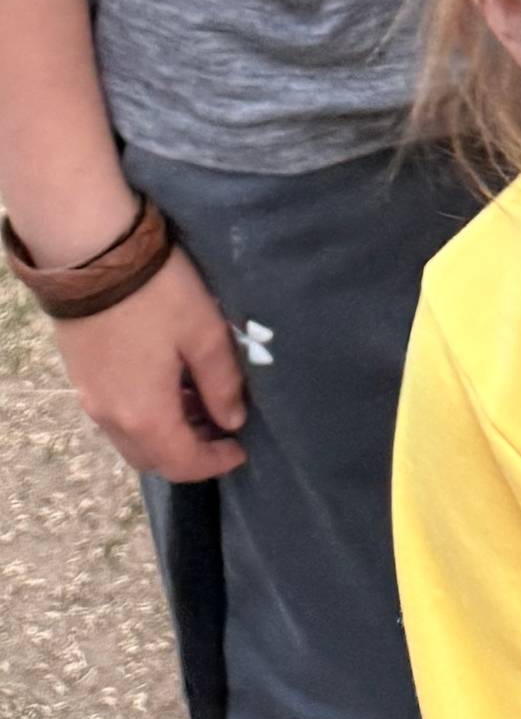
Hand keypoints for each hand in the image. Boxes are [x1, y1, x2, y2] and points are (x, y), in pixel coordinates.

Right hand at [54, 245, 248, 481]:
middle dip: (190, 453)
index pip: (181, 463)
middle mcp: (111, 418)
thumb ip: (221, 382)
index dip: (213, 463)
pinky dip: (146, 415)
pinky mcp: (82, 377)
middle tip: (222, 428)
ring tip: (201, 402)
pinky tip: (169, 384)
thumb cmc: (158, 293)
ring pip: (132, 439)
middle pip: (152, 458)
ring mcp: (91, 398)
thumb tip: (232, 420)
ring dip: (167, 433)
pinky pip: (117, 416)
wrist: (92, 255)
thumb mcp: (205, 332)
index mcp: (144, 415)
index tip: (240, 451)